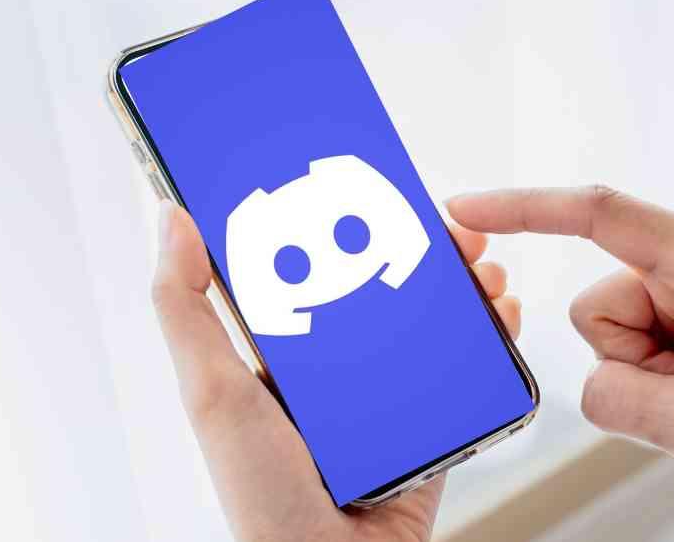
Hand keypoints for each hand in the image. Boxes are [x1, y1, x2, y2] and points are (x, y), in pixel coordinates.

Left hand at [151, 201, 520, 541]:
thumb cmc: (261, 493)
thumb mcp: (212, 391)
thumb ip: (185, 306)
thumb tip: (170, 217)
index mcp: (285, 349)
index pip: (314, 263)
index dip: (342, 219)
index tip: (368, 181)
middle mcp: (338, 366)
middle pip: (384, 282)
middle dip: (419, 244)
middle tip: (444, 223)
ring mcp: (388, 392)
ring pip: (431, 318)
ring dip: (462, 282)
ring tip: (481, 263)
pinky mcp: (432, 419)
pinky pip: (466, 366)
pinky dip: (491, 333)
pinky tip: (503, 309)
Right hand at [447, 186, 673, 519]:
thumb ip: (617, 399)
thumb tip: (587, 381)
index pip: (597, 214)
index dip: (523, 208)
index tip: (465, 209)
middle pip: (601, 304)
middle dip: (628, 360)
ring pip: (615, 333)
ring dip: (648, 375)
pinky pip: (641, 347)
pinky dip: (662, 380)